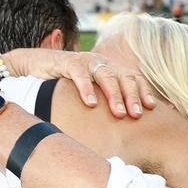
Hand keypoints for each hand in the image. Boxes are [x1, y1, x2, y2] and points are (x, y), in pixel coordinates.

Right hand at [4, 49, 155, 118]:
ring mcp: (85, 61)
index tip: (154, 109)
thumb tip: (122, 125)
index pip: (133, 78)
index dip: (145, 92)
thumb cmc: (63, 85)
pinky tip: (91, 103)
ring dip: (115, 95)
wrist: (34, 66)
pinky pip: (80, 74)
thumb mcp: (87, 94)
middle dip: (133, 96)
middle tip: (137, 115)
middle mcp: (101, 63)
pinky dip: (87, 88)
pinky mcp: (67, 62)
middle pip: (124, 77)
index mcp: (110, 70)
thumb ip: (102, 104)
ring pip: (106, 75)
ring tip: (120, 113)